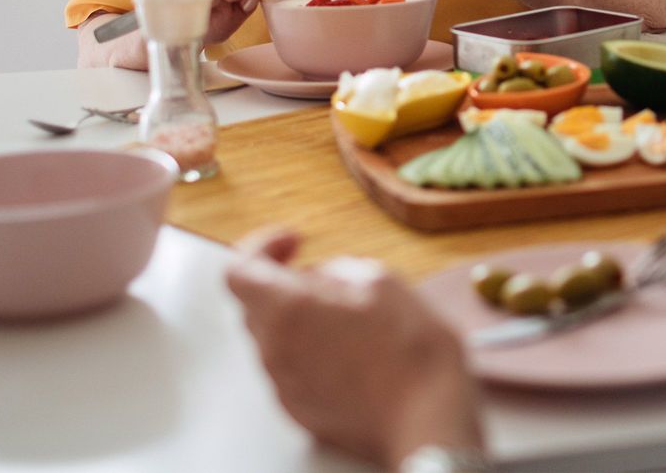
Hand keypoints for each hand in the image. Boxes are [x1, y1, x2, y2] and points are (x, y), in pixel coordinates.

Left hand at [226, 229, 484, 466]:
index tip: (292, 243)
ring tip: (348, 318)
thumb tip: (324, 276)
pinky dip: (310, 352)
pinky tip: (351, 352)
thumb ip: (338, 270)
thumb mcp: (382, 282)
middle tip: (326, 279)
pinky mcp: (299, 410)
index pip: (239, 269)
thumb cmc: (411, 355)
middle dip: (283, 283)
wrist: (427, 421)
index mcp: (288, 308)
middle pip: (254, 304)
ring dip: (299, 320)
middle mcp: (275, 348)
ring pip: (274, 338)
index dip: (261, 247)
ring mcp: (284, 384)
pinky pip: (291, 369)